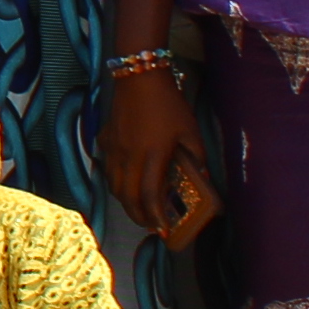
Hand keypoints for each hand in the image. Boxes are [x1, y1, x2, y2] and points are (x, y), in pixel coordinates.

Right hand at [98, 65, 219, 248]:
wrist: (139, 77)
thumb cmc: (169, 103)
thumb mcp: (190, 129)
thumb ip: (197, 155)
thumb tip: (202, 176)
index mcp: (153, 155)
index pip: (150, 195)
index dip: (155, 216)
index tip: (162, 230)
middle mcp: (130, 156)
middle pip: (128, 197)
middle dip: (138, 216)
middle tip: (149, 225)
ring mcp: (115, 149)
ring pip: (114, 185)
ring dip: (125, 201)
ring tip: (138, 208)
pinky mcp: (106, 140)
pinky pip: (108, 168)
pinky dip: (115, 181)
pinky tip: (125, 181)